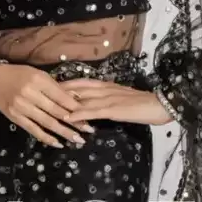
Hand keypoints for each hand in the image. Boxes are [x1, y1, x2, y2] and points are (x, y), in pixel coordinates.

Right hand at [0, 62, 97, 147]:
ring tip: (78, 140)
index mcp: (38, 80)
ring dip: (64, 132)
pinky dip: (46, 138)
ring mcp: (22, 107)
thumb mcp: (38, 74)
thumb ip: (54, 87)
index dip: (76, 107)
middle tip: (88, 130)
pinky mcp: (15, 118)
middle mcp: (30, 94)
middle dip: (74, 122)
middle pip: (56, 111)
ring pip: (47, 122)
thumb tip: (75, 100)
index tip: (89, 114)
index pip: (61, 96)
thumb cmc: (19, 74)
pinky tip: (58, 143)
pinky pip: (34, 130)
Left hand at [59, 78, 174, 126]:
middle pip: (76, 89)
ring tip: (48, 107)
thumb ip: (107, 100)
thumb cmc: (143, 104)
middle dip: (58, 93)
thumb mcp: (121, 99)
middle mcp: (104, 89)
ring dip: (64, 104)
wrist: (160, 105)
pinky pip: (92, 111)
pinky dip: (79, 114)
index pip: (81, 83)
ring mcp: (108, 98)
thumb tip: (92, 105)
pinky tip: (68, 119)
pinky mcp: (113, 109)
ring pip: (82, 100)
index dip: (64, 85)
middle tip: (41, 96)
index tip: (48, 87)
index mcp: (107, 85)